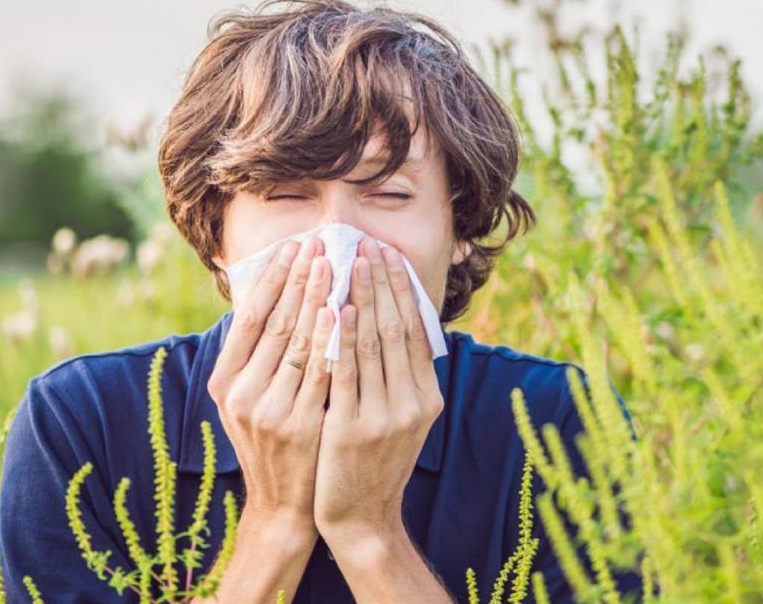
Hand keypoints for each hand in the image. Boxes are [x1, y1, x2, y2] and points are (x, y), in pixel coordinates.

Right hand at [207, 235, 335, 537]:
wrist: (284, 505)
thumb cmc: (272, 442)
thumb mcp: (249, 400)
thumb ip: (256, 356)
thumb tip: (271, 296)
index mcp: (225, 382)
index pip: (249, 317)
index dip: (272, 279)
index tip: (292, 246)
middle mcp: (240, 394)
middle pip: (274, 323)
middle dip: (298, 279)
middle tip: (318, 243)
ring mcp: (269, 411)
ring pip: (297, 343)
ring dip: (317, 298)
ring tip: (334, 263)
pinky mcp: (299, 426)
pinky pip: (319, 373)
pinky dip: (331, 340)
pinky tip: (342, 311)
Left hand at [312, 237, 444, 548]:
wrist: (361, 518)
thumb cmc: (372, 462)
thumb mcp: (399, 419)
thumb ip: (400, 378)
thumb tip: (394, 324)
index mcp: (427, 397)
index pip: (416, 330)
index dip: (403, 290)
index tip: (389, 255)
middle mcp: (413, 403)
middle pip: (398, 328)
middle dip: (382, 282)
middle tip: (369, 244)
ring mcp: (385, 416)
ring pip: (374, 344)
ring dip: (362, 298)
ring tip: (350, 262)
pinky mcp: (353, 428)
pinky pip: (347, 372)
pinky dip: (343, 337)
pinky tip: (336, 308)